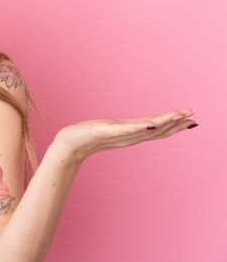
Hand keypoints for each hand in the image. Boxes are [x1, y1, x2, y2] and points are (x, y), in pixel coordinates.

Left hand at [53, 107, 196, 163]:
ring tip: (177, 116)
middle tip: (193, 117)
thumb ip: (127, 128)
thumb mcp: (111, 130)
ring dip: (161, 123)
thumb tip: (139, 125)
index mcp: (130, 135)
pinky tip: (148, 124)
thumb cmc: (87, 137)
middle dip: (175, 124)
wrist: (68, 145)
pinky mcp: (105, 131)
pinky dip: (136, 127)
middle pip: (155, 130)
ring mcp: (117, 135)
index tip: (192, 120)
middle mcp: (127, 137)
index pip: (156, 130)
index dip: (174, 126)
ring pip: (144, 129)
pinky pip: (124, 130)